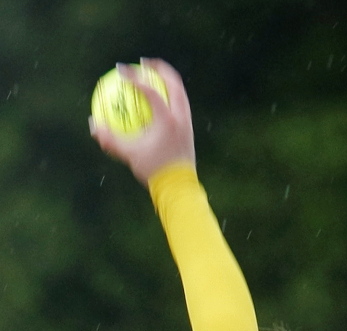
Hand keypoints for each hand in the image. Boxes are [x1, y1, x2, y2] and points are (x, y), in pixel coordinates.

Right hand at [89, 58, 195, 184]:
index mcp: (167, 120)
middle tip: (145, 63)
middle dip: (160, 69)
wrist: (179, 188)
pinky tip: (160, 100)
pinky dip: (171, 98)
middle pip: (174, 84)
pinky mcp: (189, 131)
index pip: (150, 91)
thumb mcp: (130, 156)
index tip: (122, 70)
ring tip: (155, 77)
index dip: (134, 77)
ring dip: (168, 82)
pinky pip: (181, 106)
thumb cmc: (154, 172)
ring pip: (180, 94)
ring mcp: (187, 124)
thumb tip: (93, 127)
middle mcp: (180, 118)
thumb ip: (111, 140)